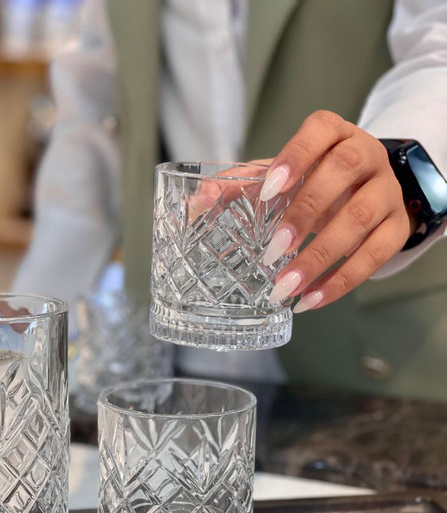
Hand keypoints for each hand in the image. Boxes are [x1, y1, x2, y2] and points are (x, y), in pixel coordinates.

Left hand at [259, 110, 412, 311]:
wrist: (362, 195)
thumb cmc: (312, 183)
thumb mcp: (278, 177)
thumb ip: (239, 185)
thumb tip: (197, 202)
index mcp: (334, 134)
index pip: (320, 130)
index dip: (295, 157)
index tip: (268, 191)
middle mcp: (367, 154)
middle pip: (343, 171)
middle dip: (305, 213)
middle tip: (273, 251)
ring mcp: (387, 190)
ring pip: (361, 217)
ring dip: (321, 257)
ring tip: (287, 287)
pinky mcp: (397, 227)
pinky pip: (376, 255)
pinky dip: (342, 281)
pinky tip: (312, 300)